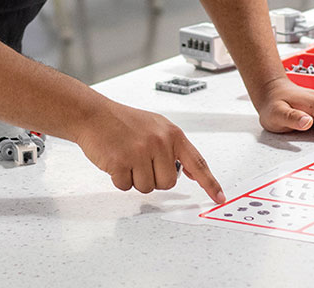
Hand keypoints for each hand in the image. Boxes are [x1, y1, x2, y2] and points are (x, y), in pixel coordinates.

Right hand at [75, 99, 225, 202]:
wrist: (95, 115)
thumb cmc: (125, 122)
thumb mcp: (157, 126)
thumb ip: (175, 147)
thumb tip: (193, 173)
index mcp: (172, 133)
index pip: (197, 162)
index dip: (209, 182)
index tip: (219, 198)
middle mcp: (159, 142)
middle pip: (168, 183)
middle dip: (154, 178)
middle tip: (140, 160)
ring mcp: (140, 152)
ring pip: (147, 188)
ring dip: (135, 179)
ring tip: (127, 157)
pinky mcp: (121, 162)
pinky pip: (126, 187)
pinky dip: (119, 179)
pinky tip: (115, 160)